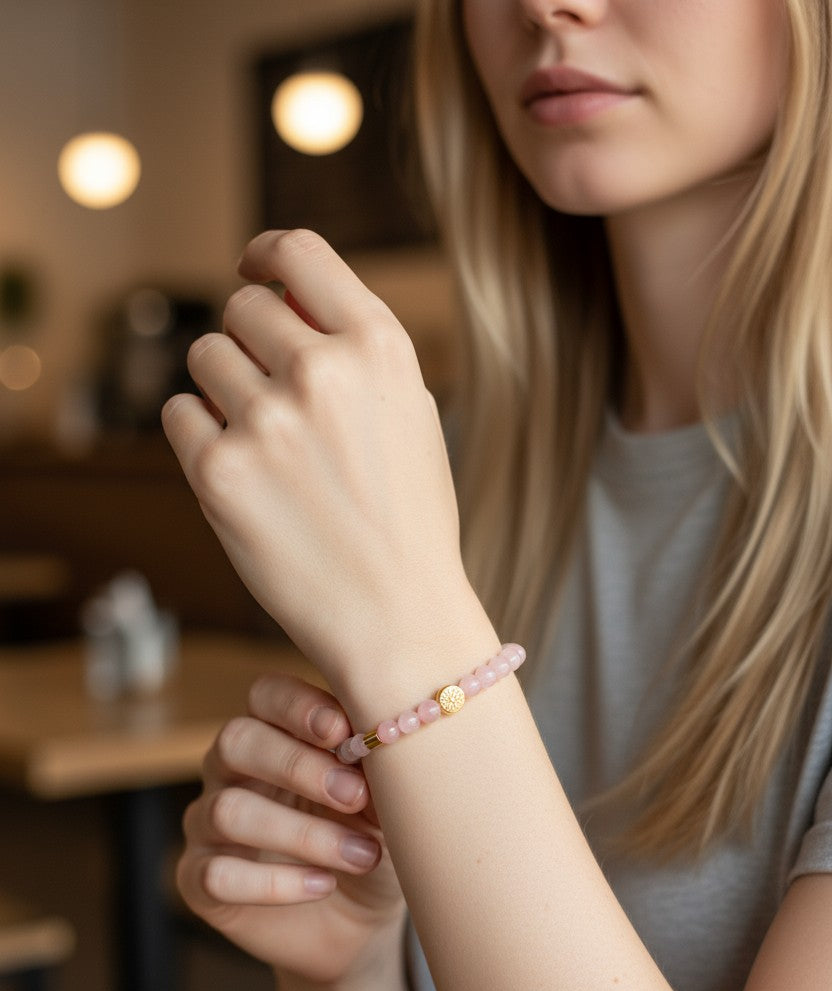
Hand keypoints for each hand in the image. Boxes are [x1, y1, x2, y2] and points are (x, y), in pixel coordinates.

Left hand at [161, 229, 466, 685]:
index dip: (265, 254)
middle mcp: (323, 373)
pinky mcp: (219, 473)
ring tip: (261, 441)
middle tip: (268, 391)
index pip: (300, 252)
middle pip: (243, 307)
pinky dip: (199, 435)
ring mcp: (268, 422)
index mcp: (380, 347)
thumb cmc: (406, 517)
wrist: (398, 616)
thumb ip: (351, 347)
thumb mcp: (407, 411)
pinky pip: (179, 414)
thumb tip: (275, 294)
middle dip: (248, 341)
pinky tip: (240, 470)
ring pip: (205, 357)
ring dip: (222, 388)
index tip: (252, 270)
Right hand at [177, 672, 404, 983]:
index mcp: (275, 734)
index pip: (266, 695)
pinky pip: (216, 875)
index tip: (342, 730)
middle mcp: (232, 770)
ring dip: (303, 833)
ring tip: (360, 855)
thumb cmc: (371, 842)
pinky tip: (321, 885)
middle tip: (356, 796)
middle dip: (298, 765)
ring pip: (229, 811)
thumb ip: (375, 771)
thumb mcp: (386, 806)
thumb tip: (380, 744)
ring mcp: (208, 824)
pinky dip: (275, 882)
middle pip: (236, 741)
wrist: (359, 925)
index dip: (298, 707)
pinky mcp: (198, 881)